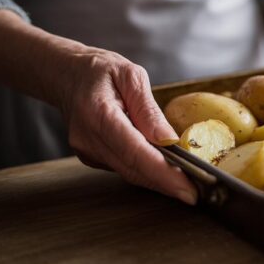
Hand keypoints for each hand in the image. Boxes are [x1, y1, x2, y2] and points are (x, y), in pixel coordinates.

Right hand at [58, 48, 196, 204]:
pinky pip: (124, 167)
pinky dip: (146, 171)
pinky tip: (166, 169)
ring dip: (159, 181)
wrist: (67, 75)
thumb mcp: (131, 76)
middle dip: (167, 184)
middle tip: (197, 193)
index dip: (163, 174)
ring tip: (189, 183)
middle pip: (133, 169)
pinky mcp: (92, 157)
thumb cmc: (100, 71)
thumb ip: (149, 109)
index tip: (187, 188)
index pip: (135, 152)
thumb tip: (169, 139)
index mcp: (99, 115)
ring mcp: (88, 151)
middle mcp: (89, 139)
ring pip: (129, 173)